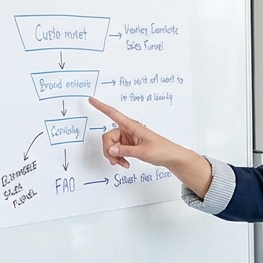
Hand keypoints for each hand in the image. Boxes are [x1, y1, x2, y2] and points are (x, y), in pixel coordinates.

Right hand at [89, 98, 212, 195]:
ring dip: (114, 156)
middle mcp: (128, 130)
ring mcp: (128, 138)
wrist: (171, 157)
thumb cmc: (162, 150)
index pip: (113, 114)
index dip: (101, 106)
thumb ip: (125, 151)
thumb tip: (110, 150)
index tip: (92, 99)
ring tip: (122, 163)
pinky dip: (118, 157)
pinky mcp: (129, 144)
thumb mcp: (143, 152)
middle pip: (108, 137)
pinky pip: (117, 150)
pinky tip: (125, 163)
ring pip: (111, 145)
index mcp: (132, 126)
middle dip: (109, 150)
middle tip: (115, 160)